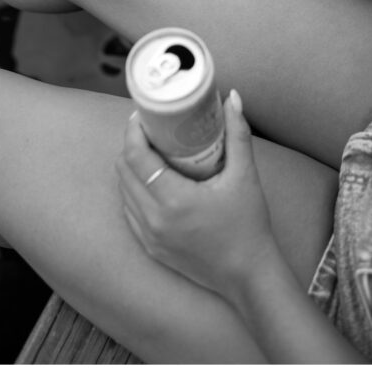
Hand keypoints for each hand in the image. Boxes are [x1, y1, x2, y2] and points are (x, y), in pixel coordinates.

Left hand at [117, 91, 279, 296]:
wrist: (247, 274)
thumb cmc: (248, 225)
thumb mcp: (245, 176)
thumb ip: (238, 134)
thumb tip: (233, 97)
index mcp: (174, 200)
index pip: (137, 157)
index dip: (133, 132)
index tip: (142, 115)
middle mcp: (154, 220)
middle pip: (124, 171)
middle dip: (131, 145)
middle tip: (149, 129)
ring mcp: (149, 237)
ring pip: (123, 192)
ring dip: (130, 168)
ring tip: (149, 151)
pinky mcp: (151, 248)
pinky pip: (130, 212)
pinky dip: (133, 191)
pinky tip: (150, 181)